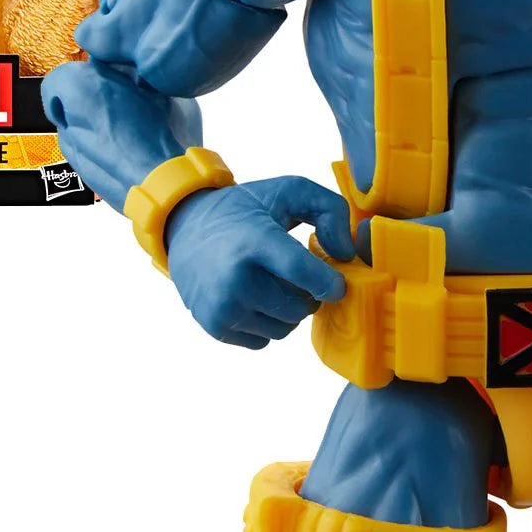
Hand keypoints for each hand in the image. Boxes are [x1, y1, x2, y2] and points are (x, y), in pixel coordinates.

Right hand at [166, 176, 354, 348]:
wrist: (185, 227)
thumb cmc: (246, 209)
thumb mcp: (289, 190)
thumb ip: (330, 210)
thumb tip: (345, 255)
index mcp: (254, 240)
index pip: (301, 271)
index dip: (328, 282)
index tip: (338, 284)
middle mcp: (235, 278)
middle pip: (299, 307)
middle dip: (308, 294)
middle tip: (297, 274)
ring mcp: (222, 306)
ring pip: (284, 328)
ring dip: (288, 310)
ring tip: (273, 282)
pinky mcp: (214, 326)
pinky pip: (263, 340)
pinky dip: (266, 323)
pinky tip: (254, 297)